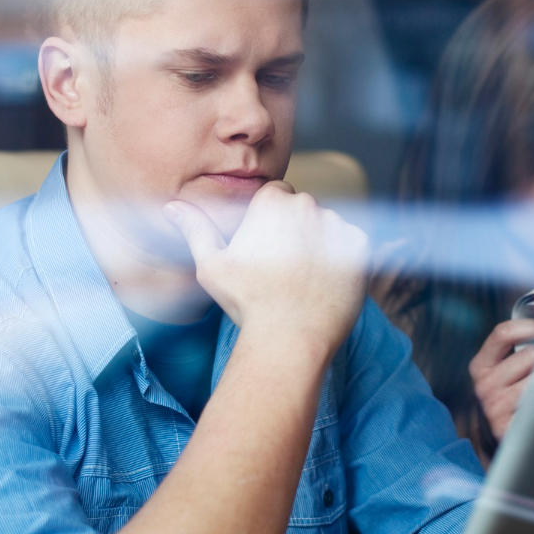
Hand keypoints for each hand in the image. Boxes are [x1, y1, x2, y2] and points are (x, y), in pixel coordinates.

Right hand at [166, 182, 369, 356]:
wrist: (290, 338)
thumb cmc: (248, 303)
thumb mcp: (211, 266)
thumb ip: (195, 230)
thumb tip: (173, 206)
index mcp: (273, 203)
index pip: (276, 195)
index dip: (270, 220)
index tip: (266, 247)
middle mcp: (308, 206)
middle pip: (302, 209)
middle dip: (295, 229)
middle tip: (284, 266)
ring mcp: (337, 225)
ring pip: (327, 225)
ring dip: (319, 241)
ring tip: (304, 278)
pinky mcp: (360, 247)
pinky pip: (351, 243)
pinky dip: (342, 258)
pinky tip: (324, 281)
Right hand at [468, 318, 533, 439]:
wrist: (502, 436)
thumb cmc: (511, 394)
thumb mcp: (504, 368)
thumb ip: (518, 346)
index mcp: (481, 365)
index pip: (504, 333)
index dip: (530, 326)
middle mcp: (485, 386)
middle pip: (532, 354)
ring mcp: (496, 408)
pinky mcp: (512, 428)